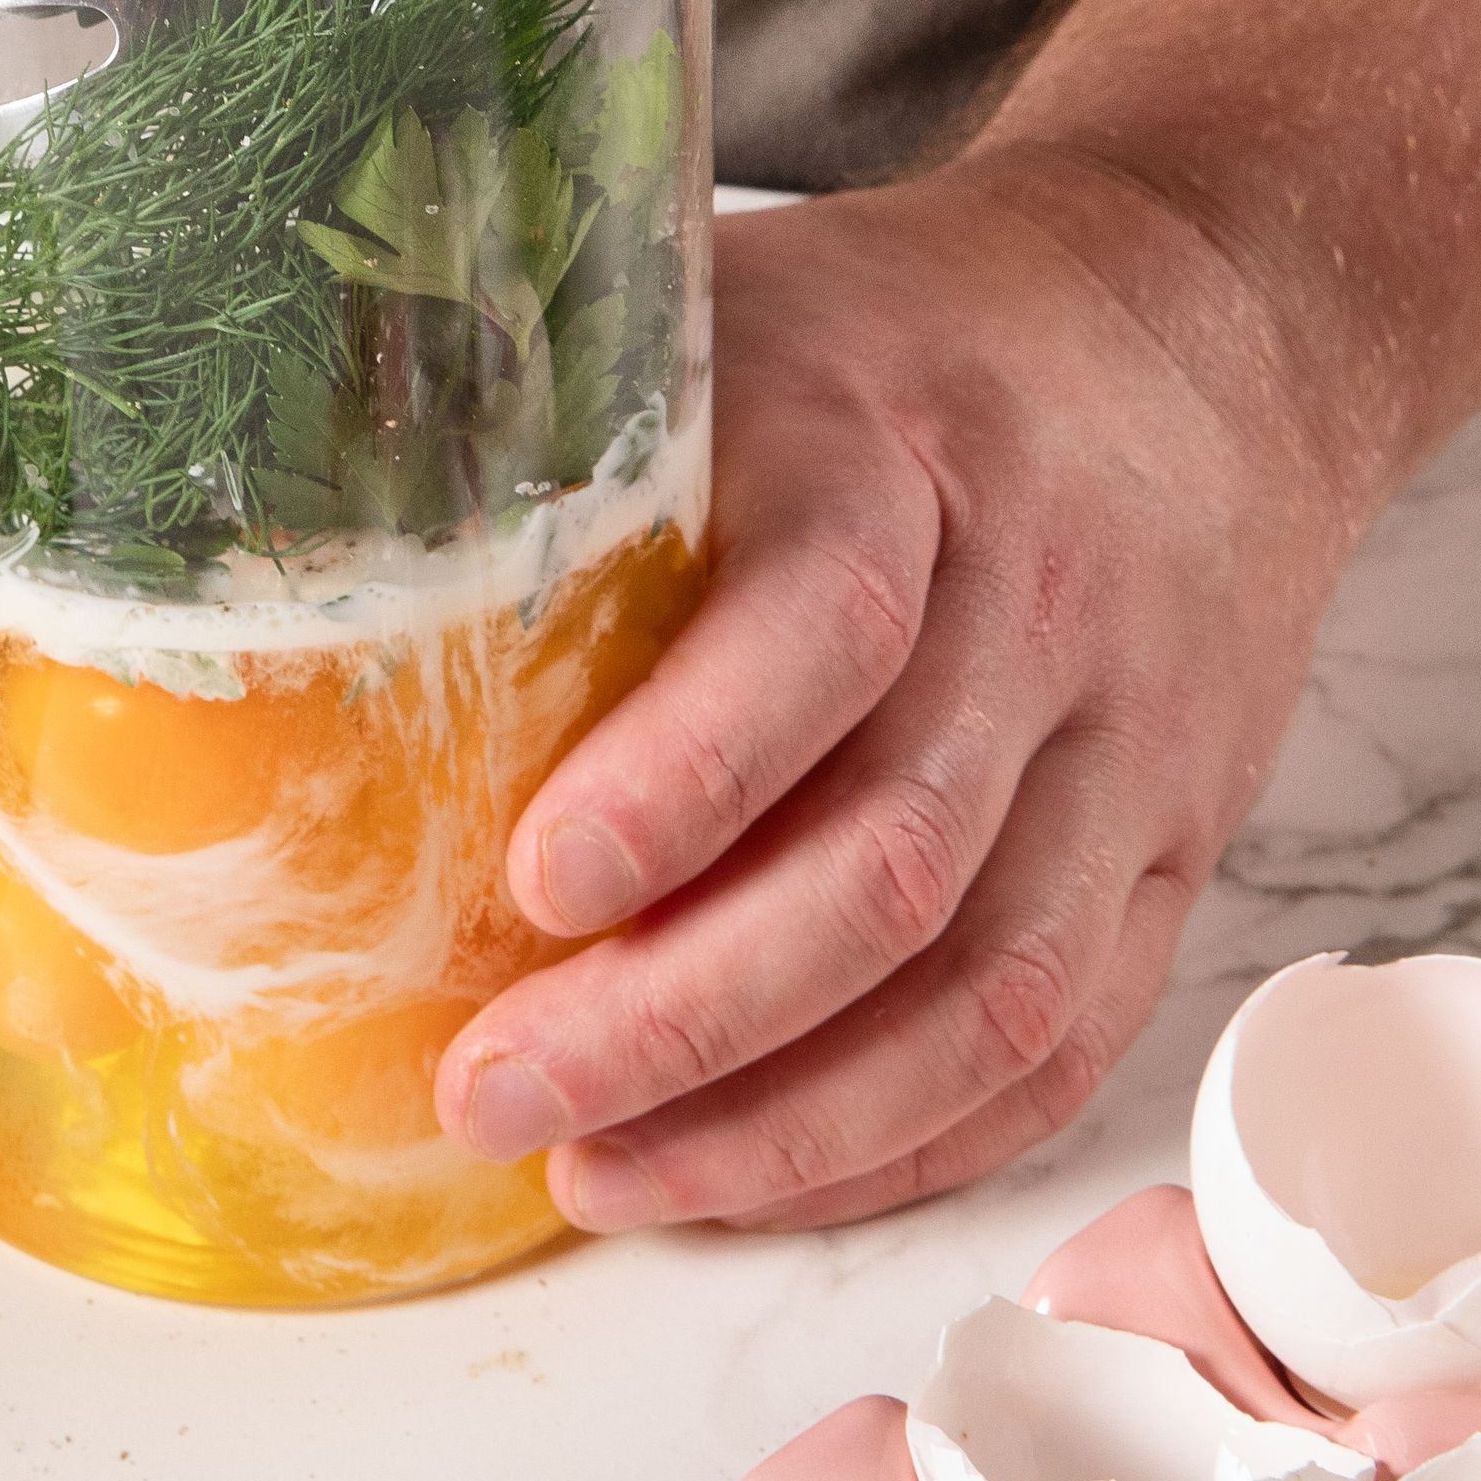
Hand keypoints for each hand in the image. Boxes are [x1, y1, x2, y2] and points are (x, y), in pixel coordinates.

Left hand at [435, 145, 1367, 1230]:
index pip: (822, 624)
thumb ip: (547, 407)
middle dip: (684, 1013)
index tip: (536, 883)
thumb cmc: (896, 336)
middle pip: (895, 855)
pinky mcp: (1181, 845)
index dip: (685, 774)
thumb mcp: (725, 303)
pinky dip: (911, 1143)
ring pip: (992, 989)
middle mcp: (1043, 599)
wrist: (1201, 320)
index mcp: (902, 440)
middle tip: (495, 1092)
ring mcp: (1135, 741)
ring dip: (788, 1121)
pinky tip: (758, 1177)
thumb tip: (279, 526)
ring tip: (598, 1177)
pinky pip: (1065, 1041)